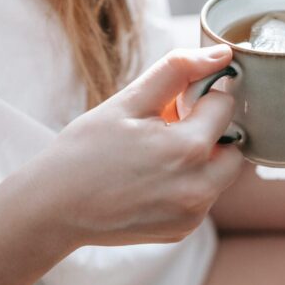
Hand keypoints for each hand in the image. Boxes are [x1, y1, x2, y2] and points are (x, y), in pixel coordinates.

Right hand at [15, 45, 244, 249]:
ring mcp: (191, 215)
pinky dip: (188, 183)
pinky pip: (203, 197)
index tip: (172, 104)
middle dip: (209, 131)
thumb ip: (178, 71)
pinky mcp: (182, 230)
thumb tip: (222, 54)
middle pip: (233, 145)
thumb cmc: (85, 150)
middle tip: (167, 129)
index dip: (200, 97)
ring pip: (221, 173)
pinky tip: (151, 179)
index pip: (224, 106)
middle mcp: (198, 188)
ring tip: (155, 155)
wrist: (52, 208)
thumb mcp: (129, 101)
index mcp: (188, 150)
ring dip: (201, 158)